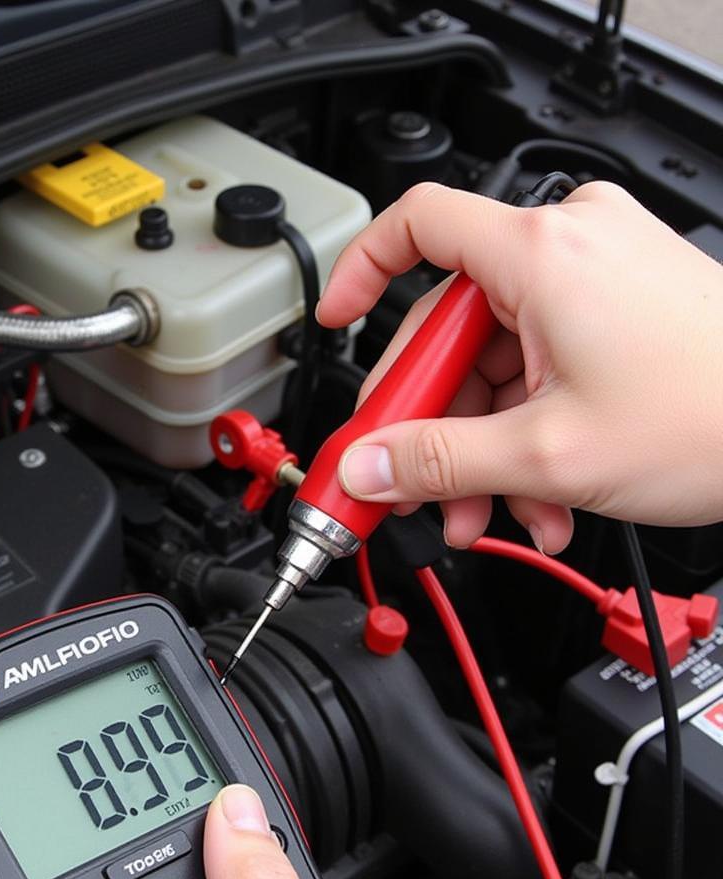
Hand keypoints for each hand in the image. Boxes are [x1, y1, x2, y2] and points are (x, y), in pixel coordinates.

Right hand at [317, 181, 722, 552]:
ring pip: (497, 363)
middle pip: (452, 330)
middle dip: (432, 422)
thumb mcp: (548, 453)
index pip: (416, 226)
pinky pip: (541, 367)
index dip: (361, 273)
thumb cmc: (718, 413)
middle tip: (409, 483)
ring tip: (496, 512)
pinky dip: (528, 432)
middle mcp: (568, 249)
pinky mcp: (619, 310)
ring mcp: (597, 278)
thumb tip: (369, 468)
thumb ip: (438, 462)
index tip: (335, 321)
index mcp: (540, 255)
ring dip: (485, 446)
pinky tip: (540, 496)